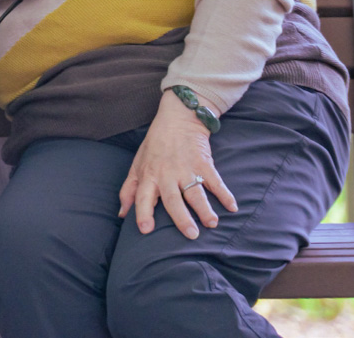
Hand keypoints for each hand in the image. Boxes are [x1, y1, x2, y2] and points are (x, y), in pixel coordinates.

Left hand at [118, 91, 235, 238]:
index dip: (142, 213)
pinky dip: (225, 194)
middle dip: (182, 218)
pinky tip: (232, 207)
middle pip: (173, 199)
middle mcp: (166, 174)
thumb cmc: (155, 147)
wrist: (177, 119)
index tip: (146, 229)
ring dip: (205, 209)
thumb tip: (121, 214)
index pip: (143, 197)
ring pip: (195, 192)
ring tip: (212, 223)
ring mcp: (186, 169)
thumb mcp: (137, 165)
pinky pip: (215, 181)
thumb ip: (129, 190)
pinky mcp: (204, 163)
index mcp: (149, 176)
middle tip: (191, 235)